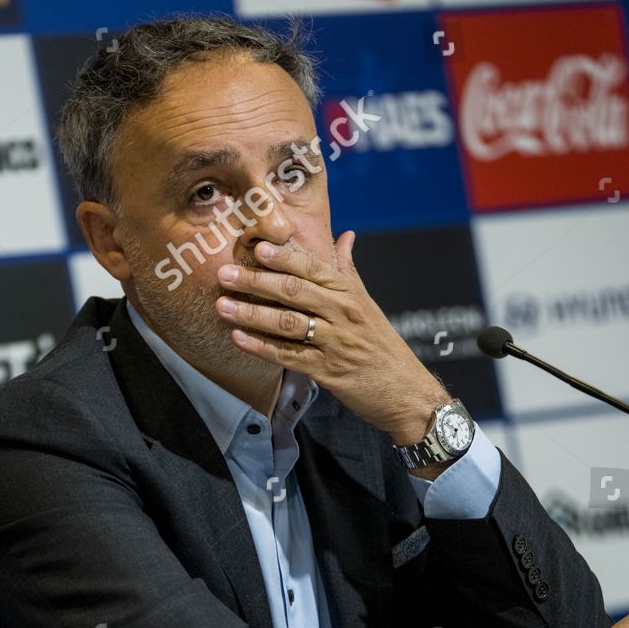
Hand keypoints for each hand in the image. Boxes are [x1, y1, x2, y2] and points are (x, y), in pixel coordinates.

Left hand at [216, 234, 445, 443]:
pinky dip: (261, 347)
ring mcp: (335, 343)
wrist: (406, 391)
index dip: (284, 257)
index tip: (257, 246)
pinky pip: (288, 357)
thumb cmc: (382, 346)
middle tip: (224, 273)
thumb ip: (349, 270)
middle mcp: (343, 313)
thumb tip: (345, 235)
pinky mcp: (327, 371)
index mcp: (350, 293)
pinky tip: (238, 339)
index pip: (313, 268)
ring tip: (222, 306)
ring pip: (288, 323)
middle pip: (294, 292)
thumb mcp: (368, 304)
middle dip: (256, 281)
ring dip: (252, 314)